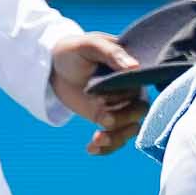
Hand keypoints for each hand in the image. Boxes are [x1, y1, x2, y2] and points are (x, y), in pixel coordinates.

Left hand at [49, 32, 148, 155]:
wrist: (55, 65)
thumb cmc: (75, 49)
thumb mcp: (90, 45)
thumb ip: (112, 54)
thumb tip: (135, 67)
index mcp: (131, 69)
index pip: (140, 86)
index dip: (126, 96)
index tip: (103, 97)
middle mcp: (130, 89)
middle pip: (139, 110)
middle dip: (123, 119)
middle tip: (102, 119)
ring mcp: (118, 106)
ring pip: (130, 128)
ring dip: (116, 138)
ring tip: (96, 140)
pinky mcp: (105, 118)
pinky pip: (115, 138)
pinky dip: (107, 148)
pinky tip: (91, 149)